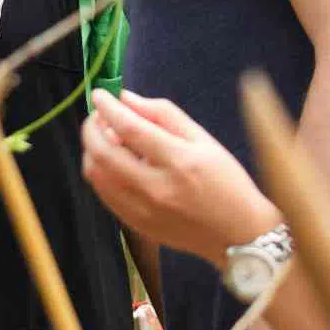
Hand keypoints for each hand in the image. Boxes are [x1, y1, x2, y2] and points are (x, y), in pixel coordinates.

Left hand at [82, 92, 279, 260]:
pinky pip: (103, 194)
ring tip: (107, 138)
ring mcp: (142, 210)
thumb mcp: (204, 140)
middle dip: (92, 127)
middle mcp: (155, 188)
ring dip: (92, 150)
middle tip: (100, 116)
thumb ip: (164, 114)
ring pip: (96, 175)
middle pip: (102, 153)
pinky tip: (113, 162)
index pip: (129, 128)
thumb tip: (126, 99)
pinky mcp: (136, 225)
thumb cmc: (226, 181)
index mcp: (178, 162)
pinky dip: (100, 172)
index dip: (108, 108)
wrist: (237, 234)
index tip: (101, 95)